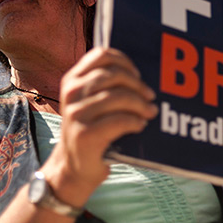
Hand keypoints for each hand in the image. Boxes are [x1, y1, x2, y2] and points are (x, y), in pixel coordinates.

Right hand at [44, 48, 157, 204]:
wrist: (74, 166)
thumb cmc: (91, 129)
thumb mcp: (90, 102)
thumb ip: (106, 86)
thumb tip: (142, 76)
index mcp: (72, 79)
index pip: (101, 55)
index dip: (124, 61)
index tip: (138, 74)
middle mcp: (71, 93)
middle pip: (114, 76)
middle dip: (137, 85)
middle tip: (150, 97)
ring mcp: (76, 114)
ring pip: (118, 97)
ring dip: (140, 105)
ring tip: (150, 112)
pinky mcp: (85, 135)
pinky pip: (119, 120)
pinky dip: (134, 121)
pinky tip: (140, 125)